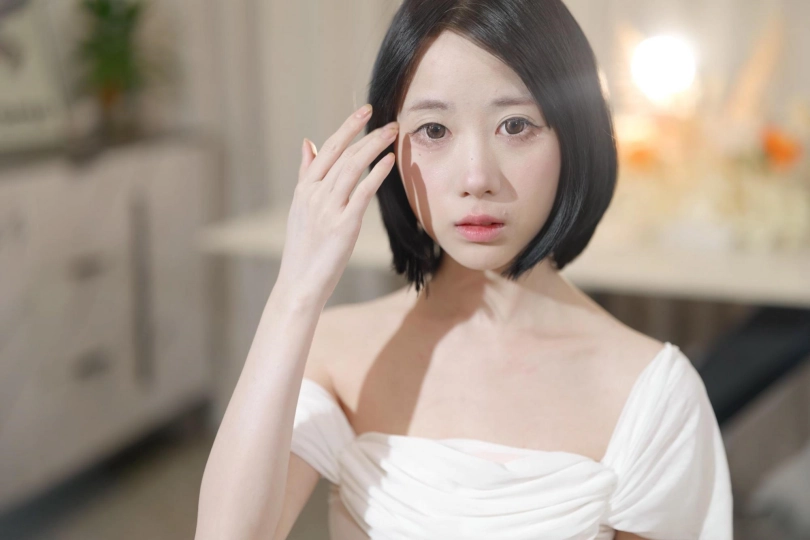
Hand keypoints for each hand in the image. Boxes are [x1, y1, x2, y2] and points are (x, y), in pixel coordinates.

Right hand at [276, 104, 398, 304]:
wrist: (300, 283)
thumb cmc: (304, 248)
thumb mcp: (300, 207)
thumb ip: (306, 174)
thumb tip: (308, 143)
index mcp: (304, 189)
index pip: (329, 149)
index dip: (348, 127)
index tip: (365, 111)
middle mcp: (314, 194)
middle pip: (344, 154)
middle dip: (367, 133)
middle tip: (389, 121)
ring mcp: (328, 208)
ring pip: (353, 167)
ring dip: (375, 147)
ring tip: (393, 134)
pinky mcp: (343, 225)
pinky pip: (362, 192)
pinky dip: (377, 174)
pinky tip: (390, 162)